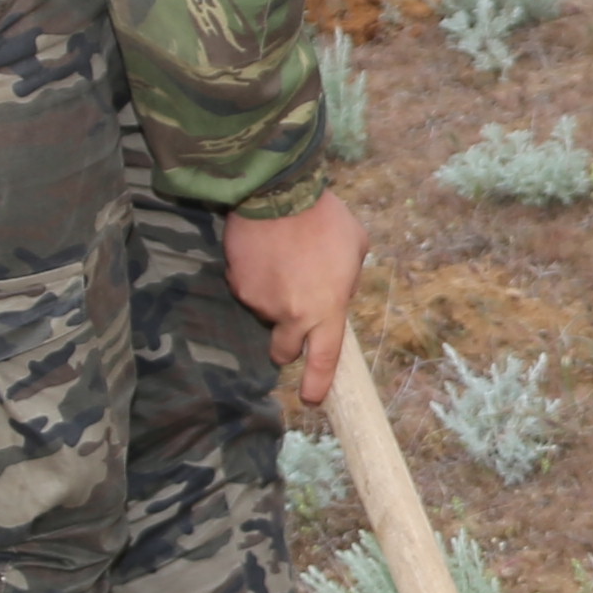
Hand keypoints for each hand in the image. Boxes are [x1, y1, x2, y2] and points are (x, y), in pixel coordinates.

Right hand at [222, 191, 368, 410]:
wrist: (277, 194)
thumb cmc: (324, 218)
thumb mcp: (355, 247)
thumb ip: (347, 279)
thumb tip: (337, 290)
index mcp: (326, 309)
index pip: (323, 359)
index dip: (317, 384)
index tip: (312, 398)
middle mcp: (291, 315)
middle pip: (284, 350)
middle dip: (287, 345)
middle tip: (292, 320)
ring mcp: (260, 302)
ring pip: (266, 312)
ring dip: (274, 297)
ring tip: (284, 260)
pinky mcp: (237, 285)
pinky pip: (248, 288)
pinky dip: (256, 278)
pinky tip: (265, 253)